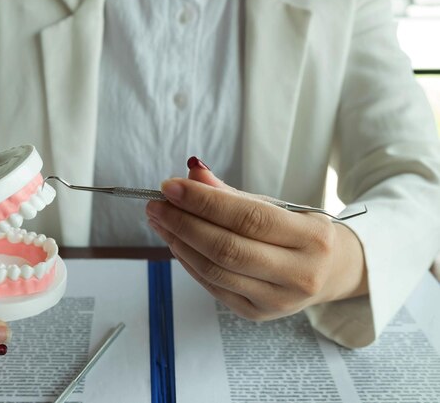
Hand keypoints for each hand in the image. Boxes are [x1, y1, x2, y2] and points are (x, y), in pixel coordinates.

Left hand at [146, 164, 367, 320]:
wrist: (331, 272)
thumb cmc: (301, 233)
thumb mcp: (279, 207)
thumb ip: (234, 194)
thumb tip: (191, 174)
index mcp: (312, 238)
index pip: (249, 218)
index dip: (204, 201)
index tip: (170, 186)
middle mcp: (299, 274)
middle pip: (227, 248)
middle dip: (183, 223)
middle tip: (156, 204)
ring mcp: (278, 301)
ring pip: (215, 271)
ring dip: (179, 242)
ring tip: (160, 220)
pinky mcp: (257, 314)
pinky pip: (213, 286)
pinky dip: (189, 262)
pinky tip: (176, 242)